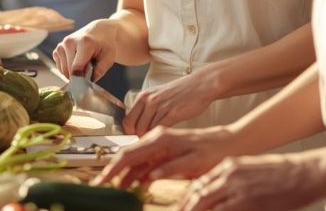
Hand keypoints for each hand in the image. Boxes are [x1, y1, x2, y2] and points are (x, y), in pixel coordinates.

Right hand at [53, 19, 119, 80]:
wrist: (99, 31)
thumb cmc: (105, 45)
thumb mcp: (108, 57)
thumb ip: (99, 71)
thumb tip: (88, 83)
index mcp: (84, 43)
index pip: (76, 67)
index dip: (80, 79)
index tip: (86, 84)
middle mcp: (70, 42)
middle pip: (69, 71)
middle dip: (79, 75)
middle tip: (89, 70)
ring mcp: (62, 45)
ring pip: (63, 70)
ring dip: (73, 73)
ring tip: (83, 64)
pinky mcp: (58, 49)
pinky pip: (60, 67)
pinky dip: (67, 69)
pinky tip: (76, 62)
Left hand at [94, 125, 235, 188]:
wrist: (228, 142)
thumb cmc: (199, 153)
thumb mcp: (172, 161)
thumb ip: (154, 167)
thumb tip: (135, 179)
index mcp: (156, 140)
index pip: (127, 153)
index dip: (110, 168)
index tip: (97, 183)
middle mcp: (163, 139)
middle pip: (131, 153)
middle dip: (112, 171)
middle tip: (98, 186)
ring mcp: (177, 146)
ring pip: (147, 156)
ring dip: (130, 172)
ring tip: (116, 186)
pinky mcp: (193, 154)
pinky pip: (174, 162)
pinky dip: (161, 170)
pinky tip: (150, 178)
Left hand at [123, 70, 219, 135]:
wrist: (199, 85)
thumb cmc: (180, 93)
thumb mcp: (158, 96)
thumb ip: (147, 108)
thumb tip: (138, 126)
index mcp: (144, 96)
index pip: (127, 120)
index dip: (129, 133)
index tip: (135, 139)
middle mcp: (150, 100)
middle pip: (134, 127)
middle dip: (138, 138)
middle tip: (146, 144)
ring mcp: (161, 106)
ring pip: (146, 130)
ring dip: (149, 140)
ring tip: (155, 144)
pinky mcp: (173, 113)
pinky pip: (160, 129)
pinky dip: (160, 138)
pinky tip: (165, 140)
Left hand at [179, 152, 325, 210]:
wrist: (305, 173)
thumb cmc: (284, 175)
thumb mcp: (253, 172)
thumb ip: (235, 183)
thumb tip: (222, 200)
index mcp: (228, 166)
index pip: (199, 184)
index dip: (187, 200)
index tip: (181, 210)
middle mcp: (227, 174)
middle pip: (196, 195)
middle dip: (184, 209)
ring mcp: (236, 187)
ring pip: (203, 204)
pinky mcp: (246, 200)